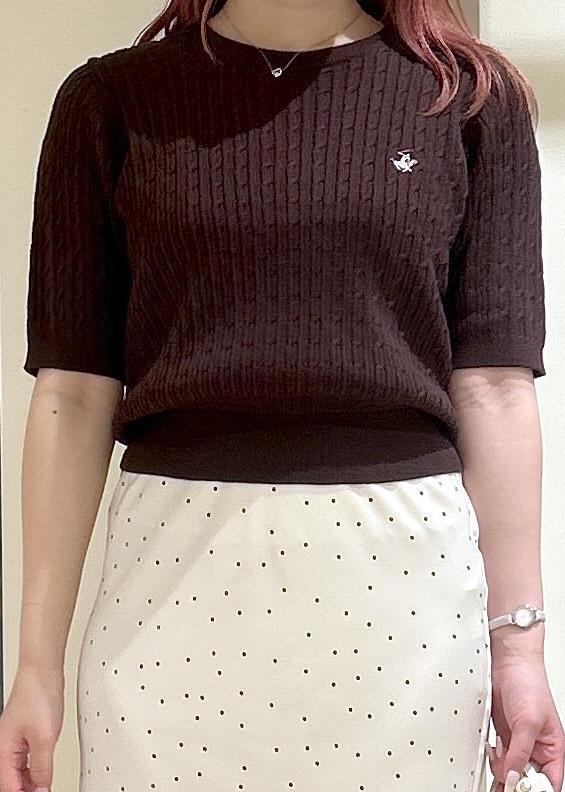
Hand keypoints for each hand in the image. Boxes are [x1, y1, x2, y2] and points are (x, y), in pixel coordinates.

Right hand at [0, 664, 64, 791]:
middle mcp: (5, 748)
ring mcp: (13, 741)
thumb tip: (43, 790)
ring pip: (18, 773)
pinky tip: (43, 776)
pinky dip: (33, 771)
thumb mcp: (45, 738)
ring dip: (30, 783)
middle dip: (27, 791)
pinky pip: (25, 761)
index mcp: (3, 751)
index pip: (10, 787)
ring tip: (44, 789)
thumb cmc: (38, 696)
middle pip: (12, 782)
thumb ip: (43, 767)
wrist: (42, 671)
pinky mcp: (24, 734)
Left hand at [486, 654, 564, 790]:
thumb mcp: (527, 722)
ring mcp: (518, 743)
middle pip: (526, 780)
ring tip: (498, 751)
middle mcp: (536, 749)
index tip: (519, 788)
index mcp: (553, 750)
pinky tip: (491, 748)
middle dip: (514, 779)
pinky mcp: (503, 736)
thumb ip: (520, 753)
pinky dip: (492, 756)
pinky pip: (498, 756)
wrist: (508, 662)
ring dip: (501, 767)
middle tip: (504, 772)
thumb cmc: (528, 683)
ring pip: (510, 770)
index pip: (548, 783)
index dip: (534, 790)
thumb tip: (514, 779)